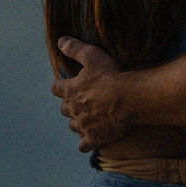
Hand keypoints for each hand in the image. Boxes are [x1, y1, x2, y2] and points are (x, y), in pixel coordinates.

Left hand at [51, 37, 129, 151]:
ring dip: (77, 121)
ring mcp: (84, 125)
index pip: (56, 88)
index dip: (59, 86)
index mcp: (71, 90)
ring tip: (84, 118)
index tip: (63, 84)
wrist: (129, 99)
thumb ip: (75, 49)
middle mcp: (74, 109)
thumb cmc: (111, 75)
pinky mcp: (94, 138)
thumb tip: (59, 41)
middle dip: (69, 104)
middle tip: (78, 101)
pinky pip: (84, 145)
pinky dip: (84, 142)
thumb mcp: (92, 56)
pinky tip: (88, 140)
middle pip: (64, 109)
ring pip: (73, 126)